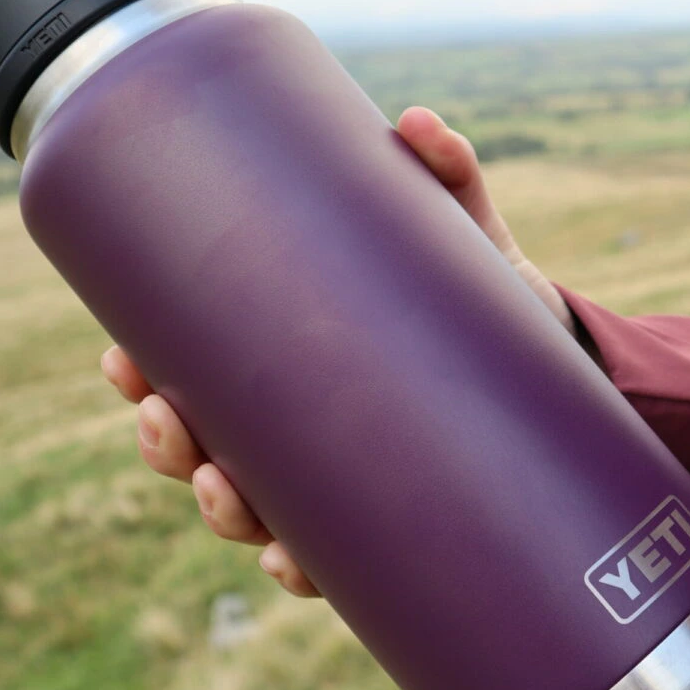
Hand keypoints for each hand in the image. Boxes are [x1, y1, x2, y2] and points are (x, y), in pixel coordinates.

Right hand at [99, 106, 570, 596]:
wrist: (567, 367)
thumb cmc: (491, 295)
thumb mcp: (465, 236)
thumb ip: (446, 176)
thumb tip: (422, 122)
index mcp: (291, 362)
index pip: (195, 375)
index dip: (144, 376)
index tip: (122, 358)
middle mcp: (302, 429)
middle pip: (203, 451)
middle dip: (167, 445)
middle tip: (165, 416)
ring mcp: (341, 480)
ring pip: (251, 512)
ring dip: (220, 507)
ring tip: (222, 485)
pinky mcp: (396, 521)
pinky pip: (334, 564)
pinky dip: (305, 567)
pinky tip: (291, 561)